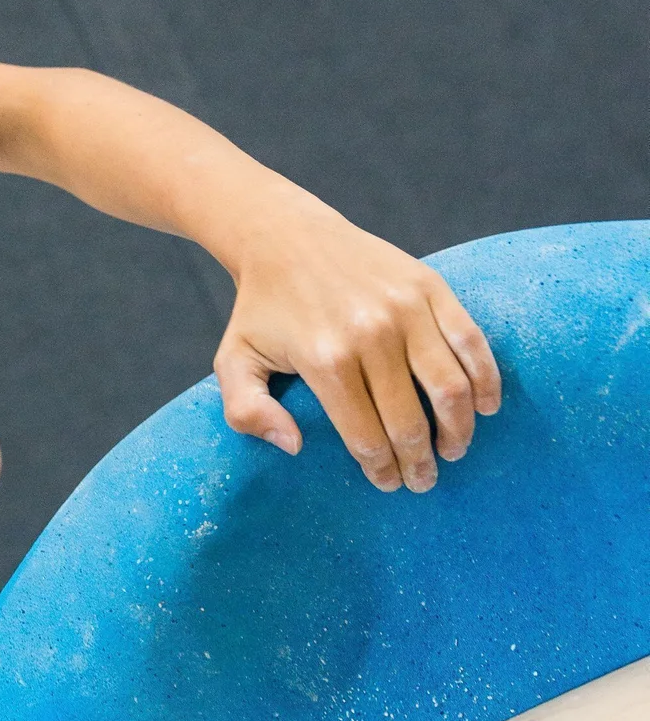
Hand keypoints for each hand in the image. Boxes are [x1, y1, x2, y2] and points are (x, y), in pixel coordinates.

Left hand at [213, 199, 500, 492]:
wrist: (287, 236)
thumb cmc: (263, 307)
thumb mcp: (234, 359)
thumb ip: (247, 411)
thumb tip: (294, 447)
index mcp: (325, 358)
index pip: (367, 436)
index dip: (382, 470)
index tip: (390, 484)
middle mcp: (370, 333)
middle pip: (411, 421)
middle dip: (421, 462)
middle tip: (424, 480)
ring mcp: (405, 308)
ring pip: (451, 388)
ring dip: (459, 430)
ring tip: (454, 450)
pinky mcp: (430, 286)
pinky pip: (471, 342)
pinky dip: (486, 380)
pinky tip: (485, 407)